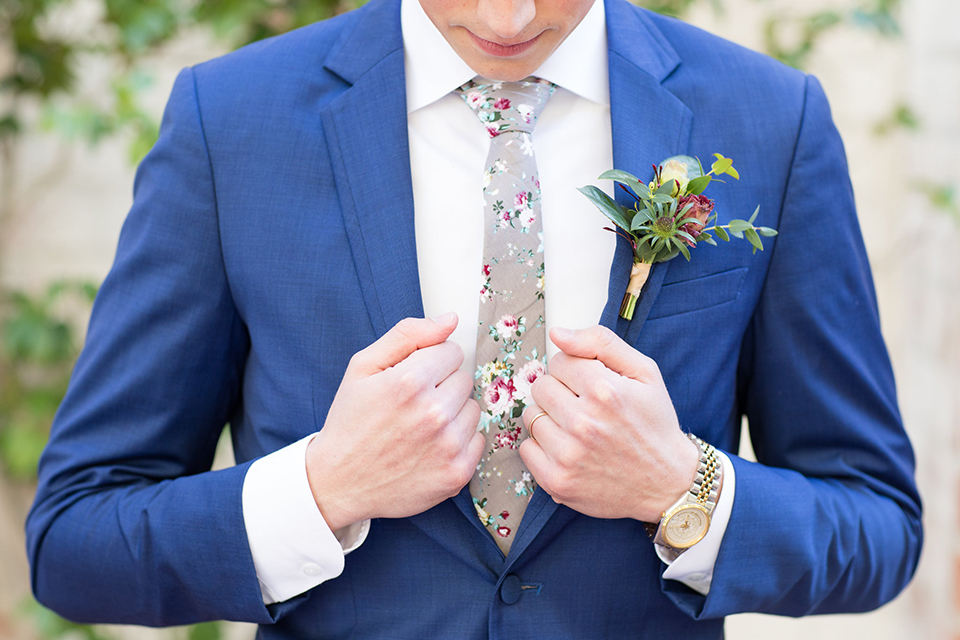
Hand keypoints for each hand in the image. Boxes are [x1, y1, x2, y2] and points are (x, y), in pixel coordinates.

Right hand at [305, 313, 483, 531]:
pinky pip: (477, 439)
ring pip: (473, 408)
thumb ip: (407, 335)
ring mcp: (448, 446)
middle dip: (442, 386)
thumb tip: (450, 320)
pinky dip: (458, 441)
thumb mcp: (363, 367)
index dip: (430, 362)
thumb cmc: (351, 421)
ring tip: (421, 427)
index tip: (411, 379)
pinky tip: (431, 448)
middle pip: (464, 379)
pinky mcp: (457, 473)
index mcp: (409, 381)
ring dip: (453, 413)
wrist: (339, 482)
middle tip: (412, 405)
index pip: (451, 351)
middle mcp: (433, 413)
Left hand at [519, 325, 698, 521]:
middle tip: (584, 407)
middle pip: (540, 386)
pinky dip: (543, 447)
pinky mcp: (557, 481)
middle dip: (560, 391)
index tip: (591, 385)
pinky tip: (568, 449)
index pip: (559, 361)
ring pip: (531, 416)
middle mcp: (583, 423)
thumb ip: (600, 343)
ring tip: (578, 430)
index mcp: (605, 391)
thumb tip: (557, 334)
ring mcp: (568, 455)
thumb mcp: (644, 372)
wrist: (668, 483)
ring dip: (550, 419)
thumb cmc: (655, 423)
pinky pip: (526, 448)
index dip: (575, 370)